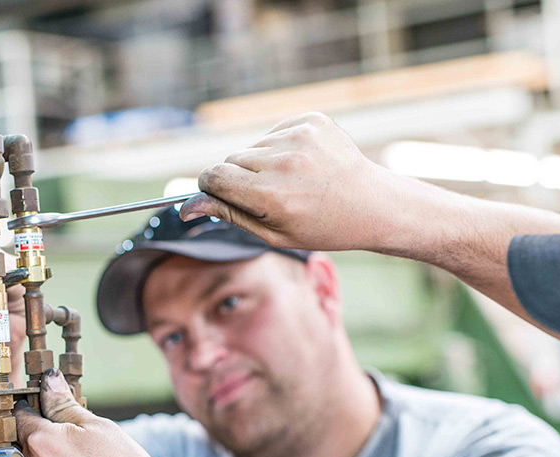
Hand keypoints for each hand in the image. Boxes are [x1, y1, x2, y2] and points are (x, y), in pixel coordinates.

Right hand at [180, 112, 397, 251]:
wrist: (372, 205)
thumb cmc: (321, 227)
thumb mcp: (274, 233)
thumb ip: (230, 215)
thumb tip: (187, 207)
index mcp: (271, 195)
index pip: (213, 176)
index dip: (212, 186)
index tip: (220, 194)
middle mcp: (283, 162)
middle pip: (230, 160)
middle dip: (239, 177)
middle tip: (270, 195)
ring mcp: (299, 136)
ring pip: (253, 146)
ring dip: (262, 162)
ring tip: (293, 181)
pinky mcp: (311, 120)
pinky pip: (275, 132)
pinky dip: (281, 147)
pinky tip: (304, 165)